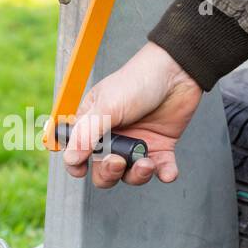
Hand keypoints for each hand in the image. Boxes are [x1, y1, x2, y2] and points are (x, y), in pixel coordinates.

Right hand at [61, 43, 202, 187]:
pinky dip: (165, 174)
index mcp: (94, 125)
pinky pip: (161, 169)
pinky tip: (167, 172)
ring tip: (147, 162)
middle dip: (109, 173)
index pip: (77, 153)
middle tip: (117, 161)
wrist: (177, 72)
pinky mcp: (161, 146)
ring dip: (137, 175)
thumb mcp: (107, 106)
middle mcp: (114, 137)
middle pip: (103, 171)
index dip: (76, 165)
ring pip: (130, 175)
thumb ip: (87, 135)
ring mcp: (137, 143)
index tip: (81, 170)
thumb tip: (70, 159)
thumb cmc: (138, 80)